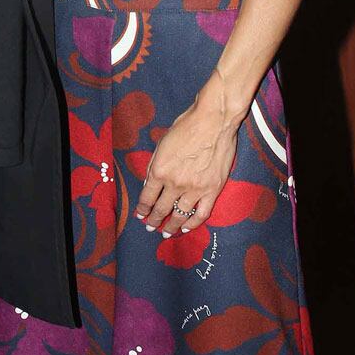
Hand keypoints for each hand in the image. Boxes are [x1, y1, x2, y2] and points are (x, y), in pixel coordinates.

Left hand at [134, 95, 239, 237]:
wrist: (214, 121)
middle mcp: (174, 183)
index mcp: (159, 171)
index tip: (140, 215)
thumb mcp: (161, 144)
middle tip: (150, 228)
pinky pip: (201, 213)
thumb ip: (154, 166)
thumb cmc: (186, 127)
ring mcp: (194, 189)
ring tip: (165, 233)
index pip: (147, 197)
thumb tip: (149, 185)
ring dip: (170, 227)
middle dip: (153, 221)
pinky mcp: (212, 190)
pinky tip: (185, 228)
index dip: (142, 209)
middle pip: (161, 209)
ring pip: (179, 215)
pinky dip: (192, 224)